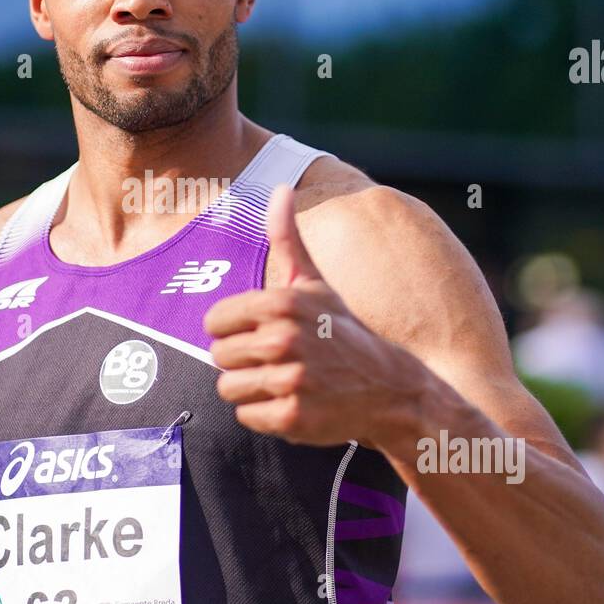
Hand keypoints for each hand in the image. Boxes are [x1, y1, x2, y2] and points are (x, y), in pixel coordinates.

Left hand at [204, 185, 431, 448]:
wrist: (390, 389)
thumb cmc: (342, 332)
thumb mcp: (315, 283)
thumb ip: (288, 239)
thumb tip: (280, 187)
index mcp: (281, 302)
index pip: (214, 322)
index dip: (234, 331)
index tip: (262, 334)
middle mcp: (283, 339)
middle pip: (219, 356)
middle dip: (243, 362)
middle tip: (279, 361)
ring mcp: (289, 379)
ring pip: (228, 389)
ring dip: (252, 390)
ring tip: (285, 382)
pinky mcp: (293, 417)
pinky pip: (247, 417)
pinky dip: (266, 416)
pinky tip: (294, 404)